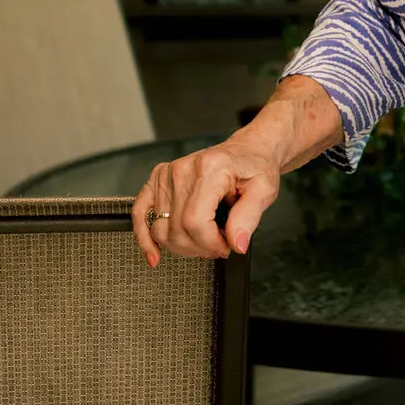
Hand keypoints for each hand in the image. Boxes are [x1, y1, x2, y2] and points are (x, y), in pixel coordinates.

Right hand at [131, 136, 282, 268]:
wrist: (247, 150)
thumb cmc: (255, 167)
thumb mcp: (264, 190)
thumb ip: (249, 217)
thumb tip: (236, 243)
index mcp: (210, 169)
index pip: (196, 222)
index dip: (210, 244)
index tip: (226, 247)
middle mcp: (183, 169)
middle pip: (177, 229)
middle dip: (200, 248)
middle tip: (219, 245)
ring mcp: (166, 174)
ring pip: (161, 229)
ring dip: (182, 245)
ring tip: (204, 240)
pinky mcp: (157, 179)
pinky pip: (140, 212)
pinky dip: (144, 237)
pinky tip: (154, 254)